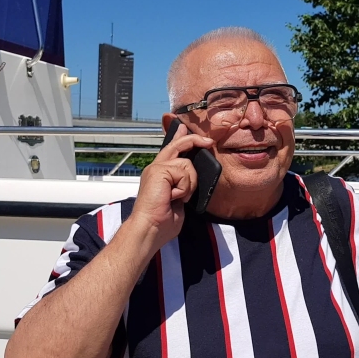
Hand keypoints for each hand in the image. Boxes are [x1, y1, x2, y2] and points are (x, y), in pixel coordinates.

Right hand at [128, 124, 214, 253]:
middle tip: (209, 142)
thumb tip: (192, 178)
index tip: (184, 128)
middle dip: (194, 140)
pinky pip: (184, 173)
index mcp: (159, 174)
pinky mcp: (159, 171)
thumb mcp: (177, 199)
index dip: (179, 138)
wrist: (149, 228)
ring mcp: (157, 168)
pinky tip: (172, 197)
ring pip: (188, 165)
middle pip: (178, 145)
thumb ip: (182, 185)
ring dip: (189, 184)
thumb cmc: (161, 221)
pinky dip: (184, 188)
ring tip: (177, 197)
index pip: (170, 150)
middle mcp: (156, 168)